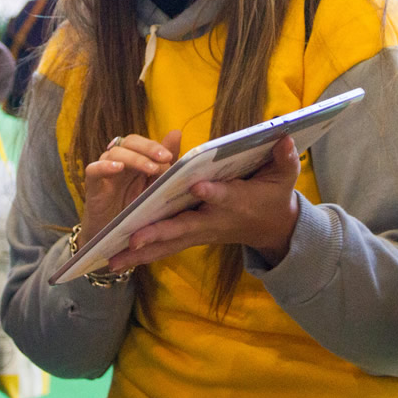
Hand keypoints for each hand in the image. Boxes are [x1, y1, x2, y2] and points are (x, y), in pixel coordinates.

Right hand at [79, 130, 182, 241]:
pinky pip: (93, 169)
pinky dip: (104, 166)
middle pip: (129, 142)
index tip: (169, 157)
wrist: (116, 238)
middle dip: (148, 148)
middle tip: (164, 158)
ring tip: (151, 169)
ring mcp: (104, 172)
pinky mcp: (92, 185)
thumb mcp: (154, 187)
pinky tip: (118, 168)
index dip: (155, 145)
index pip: (142, 142)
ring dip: (134, 159)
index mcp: (134, 159)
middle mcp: (118, 161)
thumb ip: (164, 162)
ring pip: (114, 153)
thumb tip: (176, 132)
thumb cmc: (135, 210)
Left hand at [106, 136, 302, 271]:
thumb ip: (284, 158)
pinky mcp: (190, 236)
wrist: (271, 228)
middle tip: (133, 239)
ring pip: (167, 243)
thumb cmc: (275, 196)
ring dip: (140, 252)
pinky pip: (163, 247)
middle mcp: (213, 220)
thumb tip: (286, 136)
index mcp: (236, 201)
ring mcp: (200, 231)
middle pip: (183, 228)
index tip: (198, 185)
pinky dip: (141, 254)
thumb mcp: (284, 176)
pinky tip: (115, 261)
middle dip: (158, 233)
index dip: (213, 191)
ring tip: (111, 260)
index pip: (223, 196)